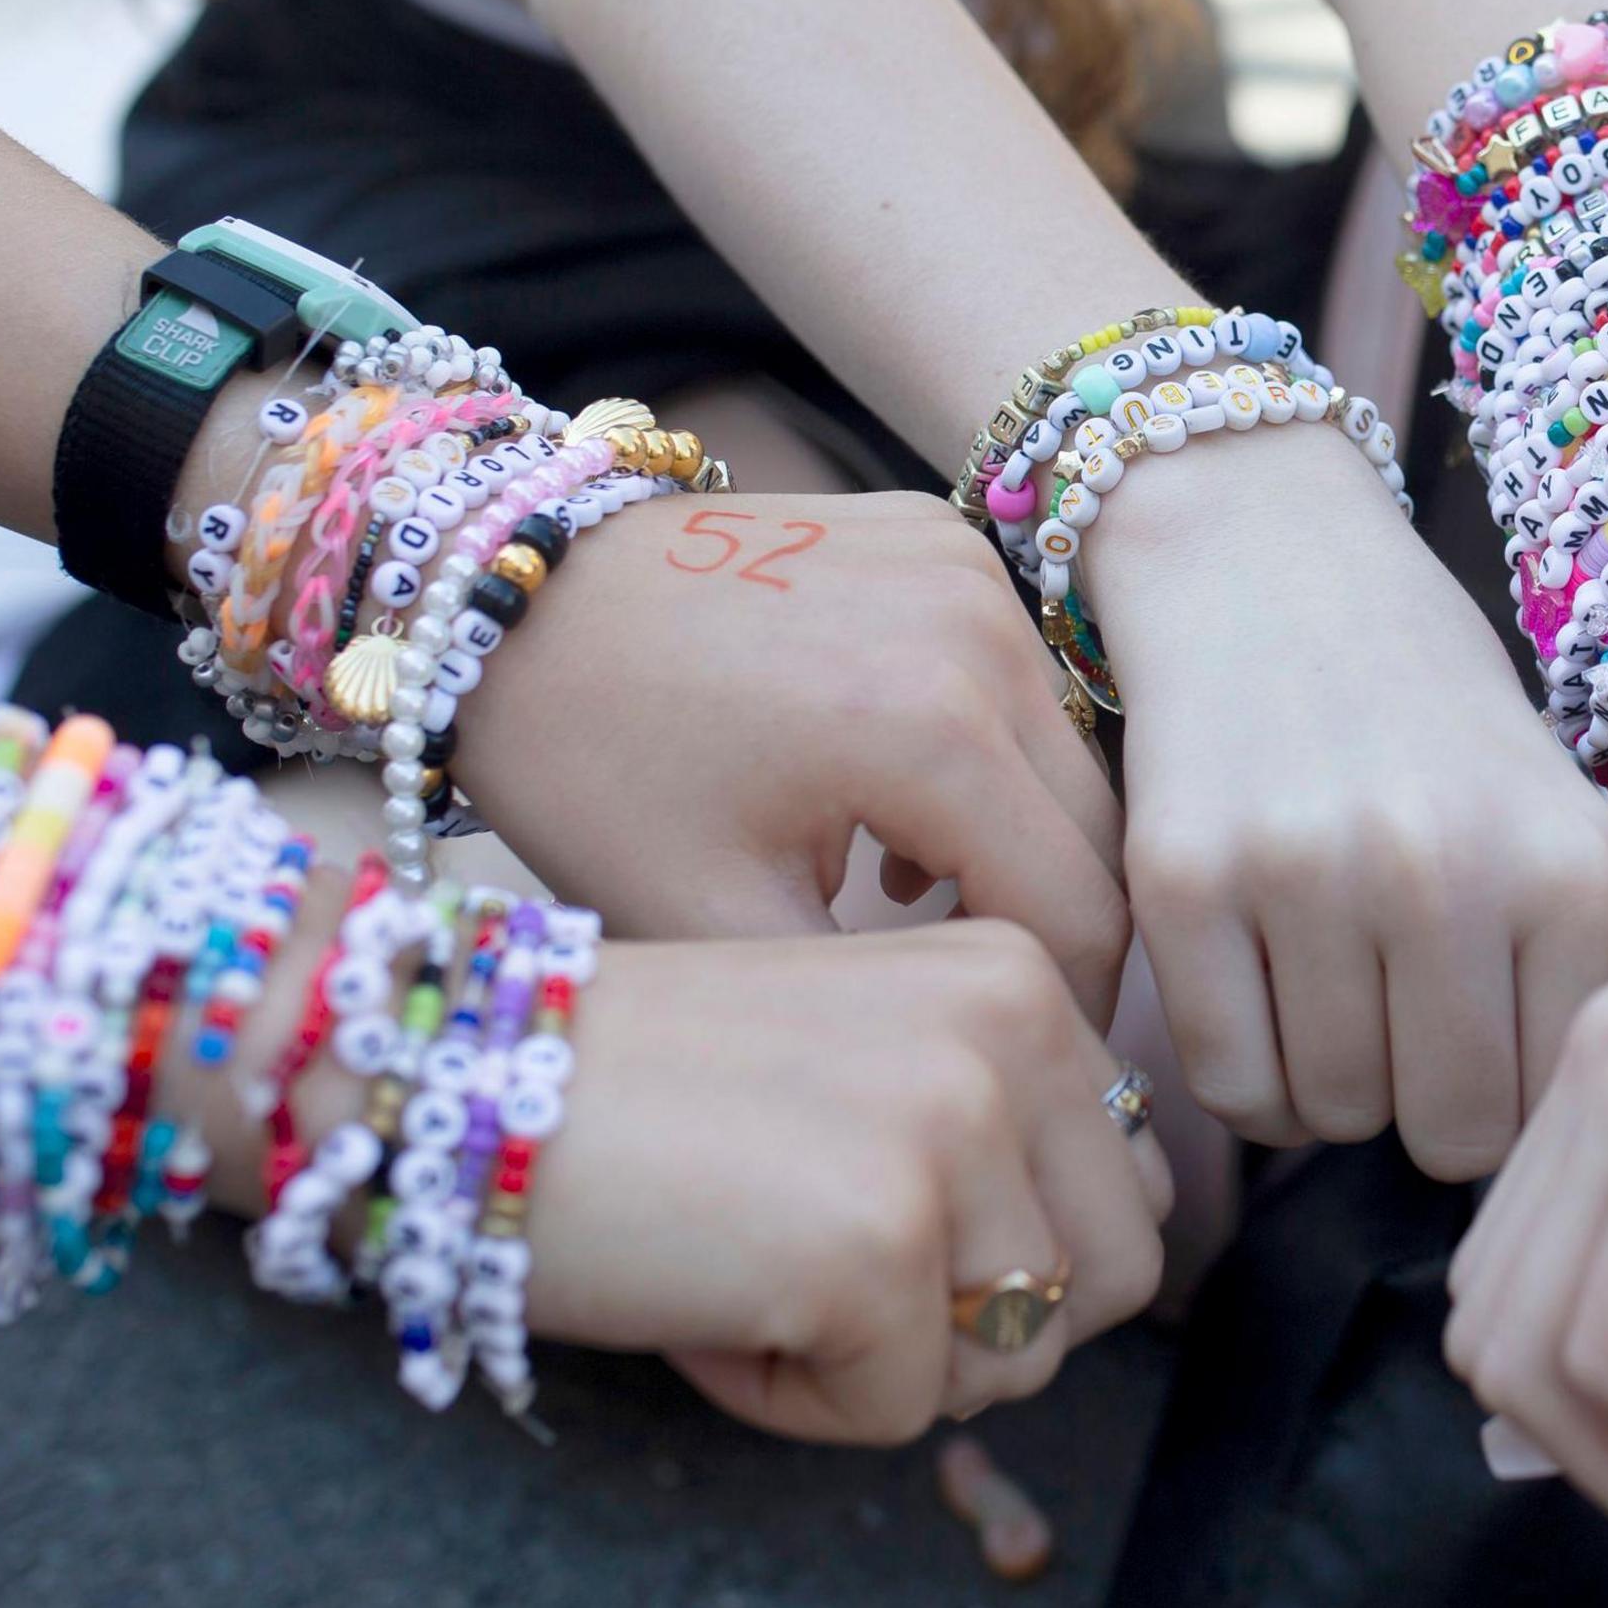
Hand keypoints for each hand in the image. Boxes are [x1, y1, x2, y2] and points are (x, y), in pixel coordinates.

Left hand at [454, 490, 1130, 1019]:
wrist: (510, 598)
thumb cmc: (591, 766)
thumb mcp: (713, 925)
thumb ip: (874, 1006)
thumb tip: (995, 1066)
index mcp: (930, 730)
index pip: (1085, 915)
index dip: (1074, 1015)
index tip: (1022, 1065)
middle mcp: (977, 629)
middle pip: (1098, 833)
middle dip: (1053, 931)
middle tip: (976, 999)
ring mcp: (965, 569)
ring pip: (1069, 757)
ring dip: (1021, 842)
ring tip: (916, 900)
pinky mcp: (942, 540)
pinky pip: (1019, 680)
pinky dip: (986, 756)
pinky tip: (897, 805)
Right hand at [522, 919, 1171, 1438]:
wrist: (435, 1076)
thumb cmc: (632, 1087)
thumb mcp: (862, 1058)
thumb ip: (1003, 1131)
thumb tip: (1103, 1277)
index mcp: (1020, 974)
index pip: (1132, 1193)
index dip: (995, 1250)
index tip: (845, 1194)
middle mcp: (1014, 1031)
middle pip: (1106, 1288)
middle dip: (964, 1323)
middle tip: (803, 1256)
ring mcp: (951, 1133)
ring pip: (1009, 1362)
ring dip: (872, 1362)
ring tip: (744, 1259)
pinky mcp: (877, 1243)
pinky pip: (895, 1413)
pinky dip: (785, 1398)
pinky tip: (695, 1296)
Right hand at [1083, 423, 1607, 1180]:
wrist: (1265, 560)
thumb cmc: (1424, 711)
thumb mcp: (1550, 815)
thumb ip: (1572, 971)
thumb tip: (1560, 1150)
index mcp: (1570, 864)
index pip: (1560, 1099)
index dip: (1520, 1096)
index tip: (1486, 1046)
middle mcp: (1448, 870)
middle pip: (1451, 1132)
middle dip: (1426, 1108)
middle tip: (1402, 1031)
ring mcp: (1310, 873)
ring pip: (1335, 1114)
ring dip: (1331, 1087)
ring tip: (1331, 990)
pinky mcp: (1186, 879)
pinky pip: (1231, 1082)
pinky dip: (1248, 1075)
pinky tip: (1263, 998)